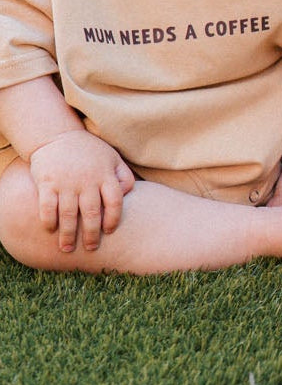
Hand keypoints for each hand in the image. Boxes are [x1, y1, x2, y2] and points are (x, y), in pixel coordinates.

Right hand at [27, 129, 134, 251]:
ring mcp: (67, 182)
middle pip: (93, 213)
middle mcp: (87, 180)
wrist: (57, 135)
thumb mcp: (112, 158)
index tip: (109, 231)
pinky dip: (49, 220)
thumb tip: (131, 195)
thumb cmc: (89, 151)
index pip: (115, 202)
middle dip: (92, 234)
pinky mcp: (47, 183)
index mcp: (106, 175)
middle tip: (91, 248)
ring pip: (69, 214)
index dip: (113, 219)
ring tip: (67, 248)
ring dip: (68, 234)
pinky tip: (51, 230)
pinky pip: (47, 207)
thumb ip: (124, 176)